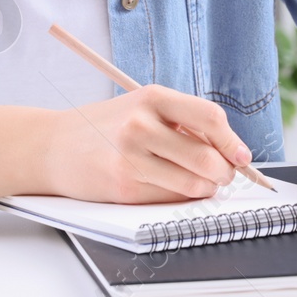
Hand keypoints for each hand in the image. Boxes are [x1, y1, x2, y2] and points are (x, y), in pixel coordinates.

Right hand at [43, 84, 252, 203]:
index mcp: (152, 97)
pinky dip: (179, 197)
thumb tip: (228, 150)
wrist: (53, 146)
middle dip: (223, 172)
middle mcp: (141, 124)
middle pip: (207, 157)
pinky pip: (169, 198)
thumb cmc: (104, 127)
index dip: (233, 141)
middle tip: (223, 175)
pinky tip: (168, 187)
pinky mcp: (123, 186)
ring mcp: (131, 157)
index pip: (209, 118)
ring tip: (198, 183)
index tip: (243, 157)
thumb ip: (180, 123)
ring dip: (204, 188)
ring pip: (193, 183)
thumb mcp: (141, 107)